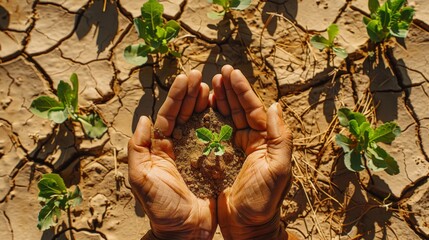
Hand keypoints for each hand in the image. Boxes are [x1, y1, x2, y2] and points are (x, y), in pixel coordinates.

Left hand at [128, 70, 216, 238]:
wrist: (184, 232)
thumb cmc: (160, 208)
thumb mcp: (141, 178)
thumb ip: (138, 149)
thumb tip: (143, 119)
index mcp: (159, 148)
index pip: (168, 115)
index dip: (177, 96)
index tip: (186, 77)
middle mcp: (177, 147)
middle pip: (184, 114)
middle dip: (191, 93)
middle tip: (200, 74)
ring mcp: (195, 154)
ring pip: (200, 122)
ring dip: (204, 103)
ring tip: (211, 86)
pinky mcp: (211, 162)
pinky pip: (216, 138)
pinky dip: (219, 122)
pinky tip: (224, 109)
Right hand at [212, 65, 293, 238]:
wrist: (248, 227)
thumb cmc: (264, 201)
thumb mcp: (278, 169)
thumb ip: (281, 137)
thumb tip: (276, 105)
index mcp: (266, 141)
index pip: (253, 109)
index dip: (242, 90)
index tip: (231, 72)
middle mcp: (253, 141)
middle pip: (240, 109)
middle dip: (230, 90)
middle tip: (219, 72)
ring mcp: (237, 149)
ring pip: (227, 118)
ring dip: (219, 100)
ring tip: (210, 83)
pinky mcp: (222, 158)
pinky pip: (215, 134)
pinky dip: (209, 119)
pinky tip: (202, 108)